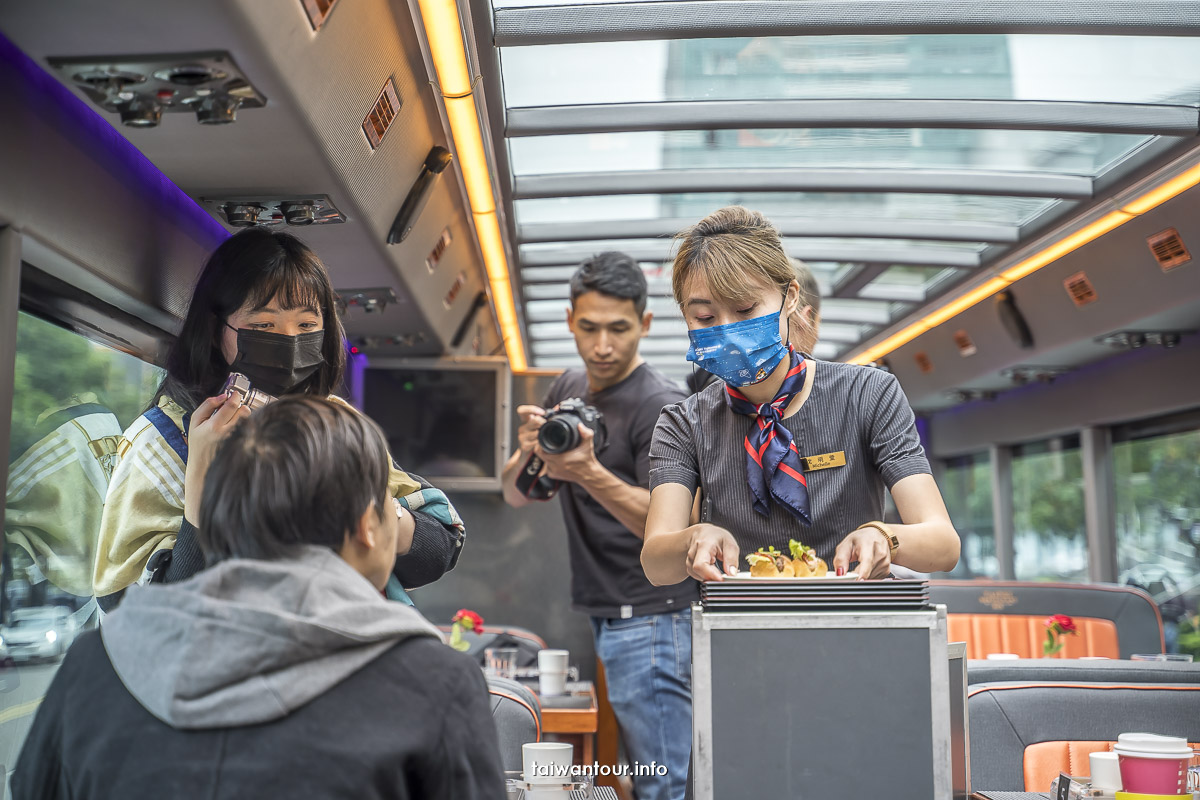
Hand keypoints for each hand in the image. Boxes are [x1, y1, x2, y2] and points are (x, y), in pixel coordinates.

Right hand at [182, 392, 251, 523]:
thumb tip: (222, 396)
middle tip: (234, 408)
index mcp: (214, 426)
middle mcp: (228, 433)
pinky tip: (239, 429)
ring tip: (235, 420)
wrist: (202, 467)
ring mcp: (237, 440)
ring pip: (249, 420)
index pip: (232, 405)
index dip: (235, 396)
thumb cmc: (198, 444)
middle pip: (244, 411)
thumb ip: (207, 405)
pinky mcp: (243, 445)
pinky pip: (250, 430)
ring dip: (244, 416)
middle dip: (240, 406)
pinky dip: (247, 426)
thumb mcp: (195, 422)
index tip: (235, 394)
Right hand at [515, 404, 545, 455]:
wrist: (528, 452)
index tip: (542, 413)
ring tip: (545, 435)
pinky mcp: (524, 446)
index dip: (531, 409)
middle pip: (534, 421)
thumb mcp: (540, 425)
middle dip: (544, 422)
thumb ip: (547, 415)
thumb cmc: (536, 435)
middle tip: (548, 425)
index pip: (521, 410)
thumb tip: (558, 406)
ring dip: (543, 434)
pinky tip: (542, 443)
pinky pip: (536, 443)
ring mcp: (522, 437)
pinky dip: (541, 443)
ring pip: (536, 433)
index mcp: (525, 420)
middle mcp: (522, 427)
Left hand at [538, 423, 599, 483]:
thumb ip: (586, 434)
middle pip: (541, 454)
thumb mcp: (588, 445)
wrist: (589, 475)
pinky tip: (555, 458)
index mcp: (561, 459)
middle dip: (543, 448)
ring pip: (543, 460)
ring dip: (546, 454)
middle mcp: (555, 467)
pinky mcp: (554, 475)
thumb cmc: (588, 460)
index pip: (541, 450)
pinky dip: (548, 462)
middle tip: (550, 442)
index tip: (546, 438)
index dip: (541, 443)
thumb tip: (580, 425)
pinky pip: (546, 466)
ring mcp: (554, 472)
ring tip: (553, 449)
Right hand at [684, 524, 739, 581]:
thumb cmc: (716, 537)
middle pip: (699, 572)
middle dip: (713, 577)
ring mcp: (689, 561)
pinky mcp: (690, 567)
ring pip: (699, 576)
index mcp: (703, 545)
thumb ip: (731, 558)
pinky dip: (707, 576)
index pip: (701, 564)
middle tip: (724, 574)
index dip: (711, 575)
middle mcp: (693, 553)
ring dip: (710, 576)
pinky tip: (712, 568)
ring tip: (717, 565)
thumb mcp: (729, 543)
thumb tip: (731, 574)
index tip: (721, 579)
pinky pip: (698, 577)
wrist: (702, 533)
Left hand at [833, 527, 891, 580]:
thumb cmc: (860, 539)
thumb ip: (840, 559)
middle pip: (866, 573)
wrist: (876, 536)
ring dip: (860, 576)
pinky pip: (874, 579)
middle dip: (855, 577)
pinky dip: (866, 576)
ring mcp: (885, 563)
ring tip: (858, 565)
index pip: (867, 561)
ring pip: (869, 578)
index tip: (855, 581)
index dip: (861, 573)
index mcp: (869, 544)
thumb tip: (840, 573)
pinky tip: (865, 567)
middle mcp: (880, 553)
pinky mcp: (886, 570)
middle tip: (848, 572)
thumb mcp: (846, 544)